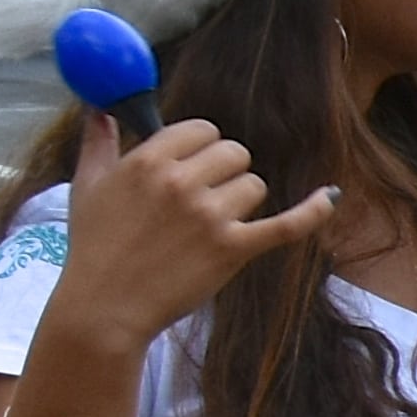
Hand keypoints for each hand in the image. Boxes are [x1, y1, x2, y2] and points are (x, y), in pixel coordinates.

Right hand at [39, 108, 337, 347]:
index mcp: (148, 161)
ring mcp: (211, 216)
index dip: (201, 147)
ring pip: (255, 185)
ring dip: (240, 201)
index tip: (191, 165)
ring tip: (208, 227)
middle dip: (223, 172)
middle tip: (201, 200)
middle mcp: (181, 182)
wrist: (103, 308)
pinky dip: (313, 210)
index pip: (202, 129)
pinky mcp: (233, 248)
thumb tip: (101, 108)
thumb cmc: (94, 248)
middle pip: (234, 152)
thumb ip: (98, 142)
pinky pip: (287, 223)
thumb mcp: (87, 187)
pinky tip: (330, 195)